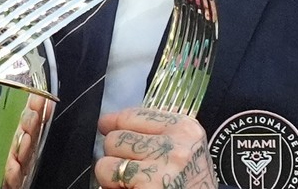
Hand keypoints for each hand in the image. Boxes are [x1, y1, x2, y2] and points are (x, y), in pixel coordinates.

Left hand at [94, 107, 216, 188]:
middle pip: (116, 136)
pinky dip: (112, 184)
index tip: (106, 126)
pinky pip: (109, 174)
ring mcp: (163, 167)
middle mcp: (176, 146)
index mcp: (186, 129)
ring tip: (134, 182)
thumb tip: (108, 122)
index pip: (132, 115)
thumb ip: (155, 134)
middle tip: (133, 170)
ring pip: (108, 156)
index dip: (114, 123)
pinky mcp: (150, 185)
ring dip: (114, 172)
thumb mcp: (183, 151)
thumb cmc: (190, 185)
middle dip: (117, 154)